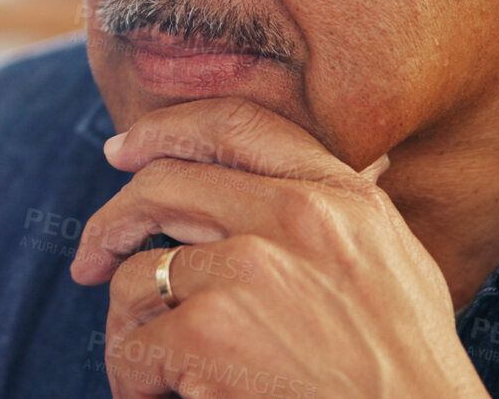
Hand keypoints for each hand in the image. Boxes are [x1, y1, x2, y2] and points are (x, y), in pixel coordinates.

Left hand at [68, 98, 487, 397]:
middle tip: (89, 260)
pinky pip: (133, 345)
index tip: (122, 150)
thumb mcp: (397, 270)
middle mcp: (296, 217)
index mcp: (344, 197)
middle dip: (110, 223)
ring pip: (137, 274)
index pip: (235, 125)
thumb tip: (317, 173)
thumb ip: (345, 217)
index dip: (164, 130)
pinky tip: (154, 398)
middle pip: (162, 186)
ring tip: (149, 367)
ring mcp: (249, 271)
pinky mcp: (210, 333)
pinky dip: (133, 381)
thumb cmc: (409, 377)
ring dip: (129, 327)